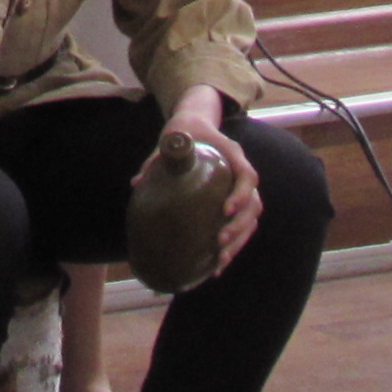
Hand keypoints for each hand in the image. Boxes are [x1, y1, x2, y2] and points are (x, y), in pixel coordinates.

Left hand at [155, 88, 264, 278]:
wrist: (195, 126)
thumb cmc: (185, 132)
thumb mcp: (171, 140)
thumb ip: (157, 160)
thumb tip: (137, 184)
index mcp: (231, 154)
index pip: (247, 175)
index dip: (241, 194)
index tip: (226, 209)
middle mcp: (241, 171)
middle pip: (254, 204)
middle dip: (239, 226)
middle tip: (220, 241)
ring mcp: (240, 188)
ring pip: (251, 219)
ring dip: (239, 241)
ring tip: (220, 260)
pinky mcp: (235, 201)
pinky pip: (243, 226)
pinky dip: (235, 246)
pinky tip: (218, 266)